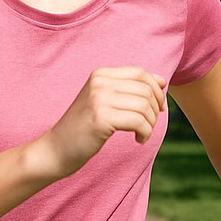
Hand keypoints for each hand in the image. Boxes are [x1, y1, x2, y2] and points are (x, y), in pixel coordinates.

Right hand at [49, 67, 165, 176]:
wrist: (56, 148)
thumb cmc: (84, 127)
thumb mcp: (104, 100)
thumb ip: (129, 88)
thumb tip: (163, 82)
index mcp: (100, 74)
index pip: (140, 73)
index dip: (156, 90)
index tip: (157, 108)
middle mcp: (99, 82)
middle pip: (146, 90)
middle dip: (156, 109)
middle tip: (149, 125)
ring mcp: (99, 99)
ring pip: (145, 106)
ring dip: (151, 124)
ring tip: (142, 133)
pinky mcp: (101, 118)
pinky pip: (139, 122)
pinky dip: (145, 133)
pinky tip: (138, 140)